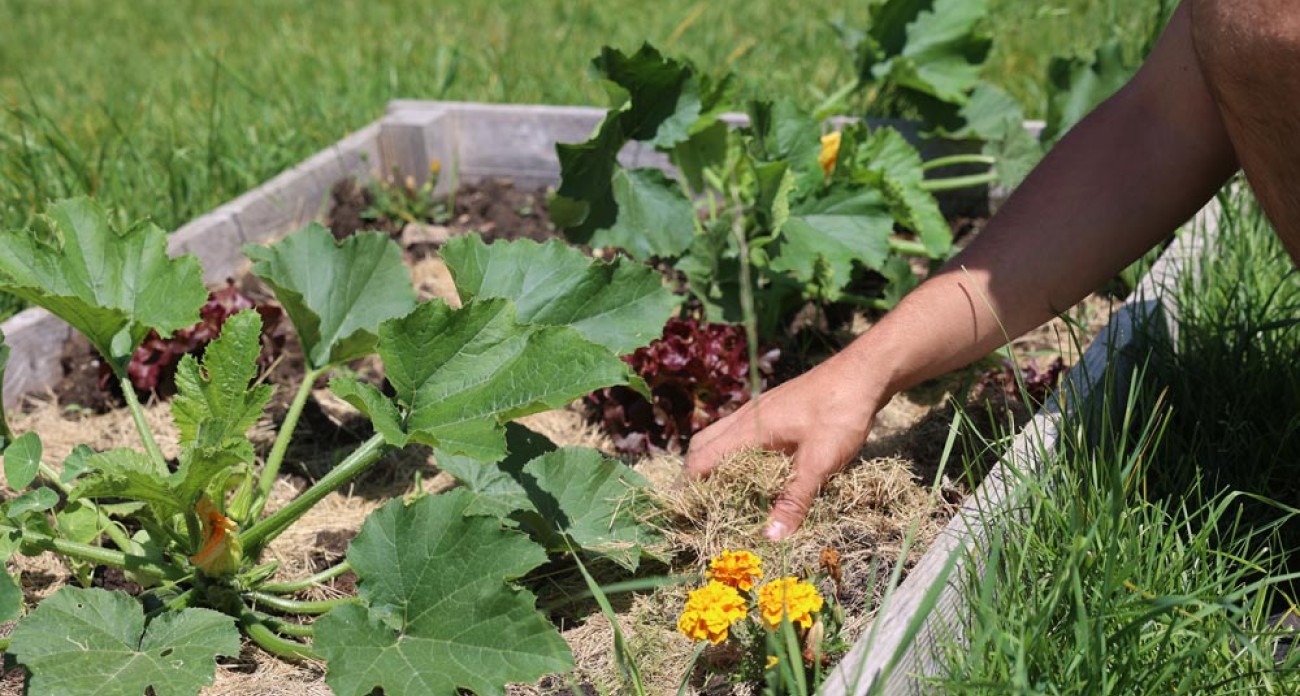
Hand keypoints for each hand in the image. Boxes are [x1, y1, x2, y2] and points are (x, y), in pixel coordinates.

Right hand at [684, 350, 884, 540]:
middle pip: (703, 445)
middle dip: (695, 475)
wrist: (863, 374)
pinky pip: (740, 432)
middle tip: (701, 506)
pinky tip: (755, 468)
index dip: (689, 487)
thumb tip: (771, 537)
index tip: (688, 514)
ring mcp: (759, 410)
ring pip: (720, 436)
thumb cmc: (839, 414)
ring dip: (715, 462)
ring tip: (723, 492)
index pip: (701, 459)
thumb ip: (794, 499)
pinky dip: (734, 452)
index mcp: (748, 429)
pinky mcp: (774, 409)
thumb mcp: (819, 462)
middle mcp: (746, 417)